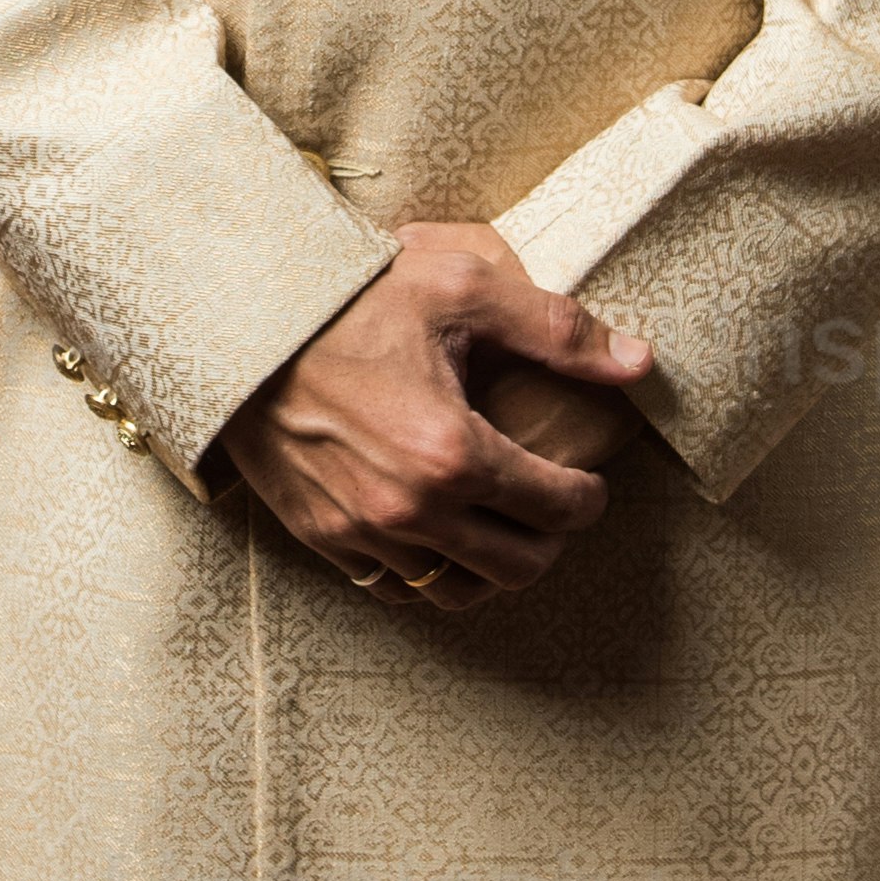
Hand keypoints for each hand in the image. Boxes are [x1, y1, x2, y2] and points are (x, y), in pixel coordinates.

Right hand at [212, 222, 655, 613]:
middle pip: (518, 567)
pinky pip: (393, 587)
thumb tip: (638, 363)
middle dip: (551, 540)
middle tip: (554, 507)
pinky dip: (428, 574)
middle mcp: (410, 509)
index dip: (589, 498)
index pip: (558, 508)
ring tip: (502, 529)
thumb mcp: (461, 288)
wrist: (241, 320)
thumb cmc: (350, 296)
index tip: (589, 481)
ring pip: (456, 591)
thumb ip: (557, 330)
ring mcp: (361, 531)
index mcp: (453, 452)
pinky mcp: (321, 537)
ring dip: (492, 569)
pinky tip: (439, 536)